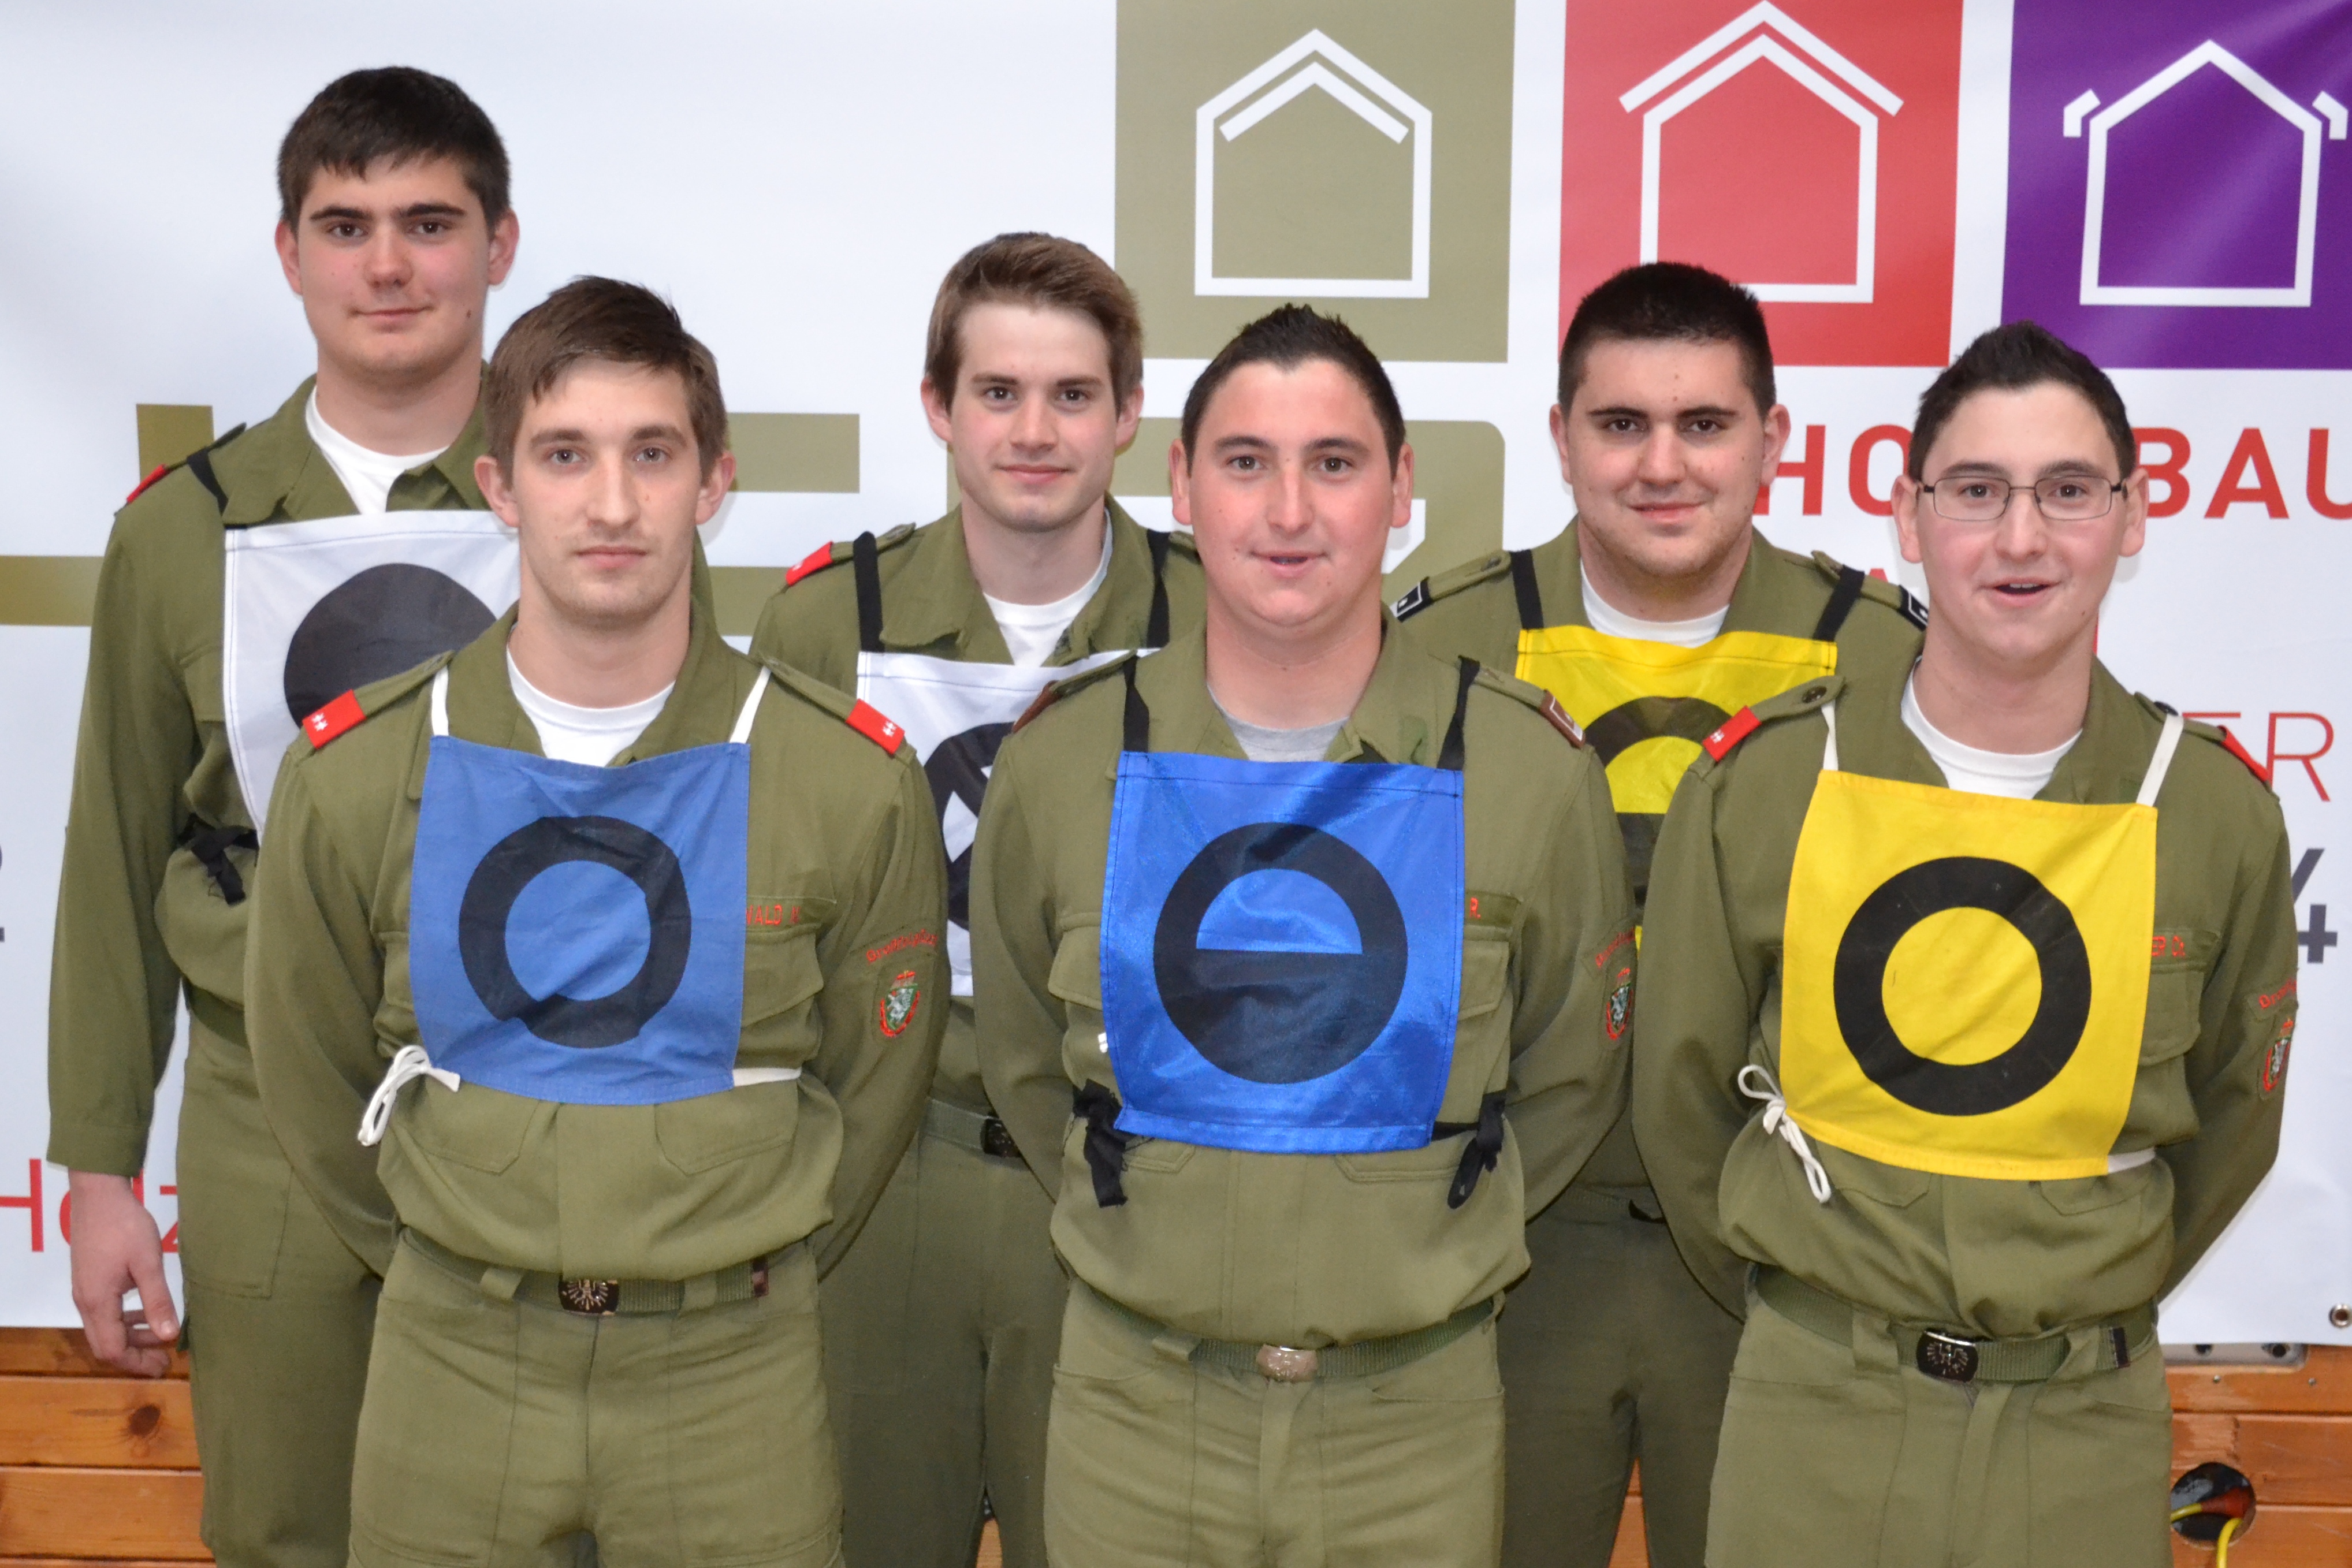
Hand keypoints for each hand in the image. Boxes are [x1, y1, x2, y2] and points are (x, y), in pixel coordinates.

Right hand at [67, 1172, 177, 1376]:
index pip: (112, 1350)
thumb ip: (158, 1300)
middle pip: (105, 1345)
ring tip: (161, 1333)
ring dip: (132, 1336)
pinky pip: (105, 1312)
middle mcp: (86, 1302)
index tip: (163, 1365)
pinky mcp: (90, 1281)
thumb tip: (169, 1335)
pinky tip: (147, 1310)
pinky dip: (126, 1319)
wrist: (98, 1196)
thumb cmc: (125, 1226)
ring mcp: (85, 1292)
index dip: (137, 1363)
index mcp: (97, 1303)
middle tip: (164, 1357)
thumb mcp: (148, 1263)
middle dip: (135, 1355)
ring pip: (105, 1329)